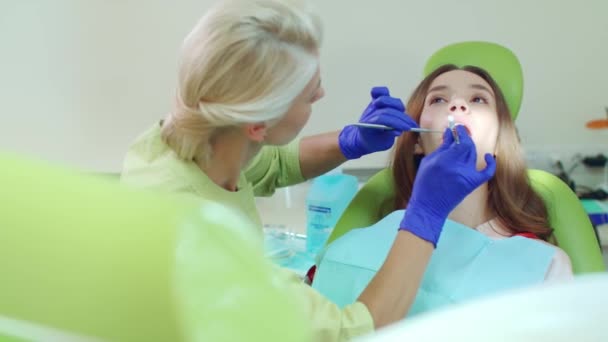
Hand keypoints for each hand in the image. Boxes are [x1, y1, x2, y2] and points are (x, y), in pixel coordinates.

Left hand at [338, 87, 417, 159]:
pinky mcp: (375, 101)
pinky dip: (383, 92)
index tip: (407, 128)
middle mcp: (369, 112)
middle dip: (401, 118)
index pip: (383, 119)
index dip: (397, 123)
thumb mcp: (382, 144)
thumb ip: (389, 136)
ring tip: (406, 117)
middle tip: (411, 125)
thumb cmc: (373, 141)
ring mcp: (372, 106)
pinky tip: (391, 98)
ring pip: (385, 99)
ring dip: (398, 107)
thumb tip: (398, 130)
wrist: (362, 137)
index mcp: (367, 124)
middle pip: (387, 109)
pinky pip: (378, 91)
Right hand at [399, 125, 496, 245]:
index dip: (461, 133)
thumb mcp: (428, 162)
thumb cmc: (424, 183)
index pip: (461, 142)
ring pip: (473, 155)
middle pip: (468, 146)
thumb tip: (450, 133)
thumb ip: (441, 147)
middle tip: (459, 133)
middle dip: (464, 137)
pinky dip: (490, 163)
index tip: (457, 128)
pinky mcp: (472, 184)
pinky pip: (486, 172)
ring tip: (461, 145)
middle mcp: (458, 167)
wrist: (429, 206)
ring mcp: (467, 176)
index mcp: (445, 161)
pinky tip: (487, 157)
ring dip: (468, 147)